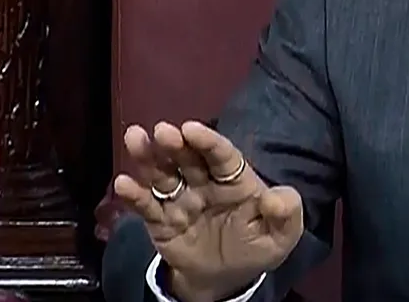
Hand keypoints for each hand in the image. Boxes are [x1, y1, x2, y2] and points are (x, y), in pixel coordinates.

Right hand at [113, 121, 304, 299]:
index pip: (221, 156)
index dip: (207, 141)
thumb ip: (286, 213)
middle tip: (162, 130)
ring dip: (148, 157)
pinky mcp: (161, 223)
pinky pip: (147, 208)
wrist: (226, 279)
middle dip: (175, 143)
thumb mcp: (282, 235)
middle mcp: (204, 184)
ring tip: (135, 138)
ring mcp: (180, 201)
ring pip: (162, 175)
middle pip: (187, 159)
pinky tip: (123, 184)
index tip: (191, 128)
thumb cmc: (256, 247)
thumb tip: (274, 198)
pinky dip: (134, 196)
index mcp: (235, 181)